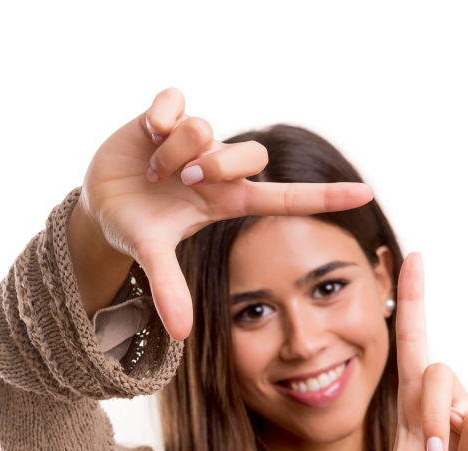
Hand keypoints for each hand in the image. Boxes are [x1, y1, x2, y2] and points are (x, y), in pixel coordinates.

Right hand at [77, 86, 372, 340]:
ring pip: (206, 130)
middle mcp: (218, 170)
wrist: (101, 204)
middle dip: (216, 166)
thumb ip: (169, 289)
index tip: (367, 194)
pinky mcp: (166, 114)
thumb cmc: (139, 228)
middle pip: (251, 154)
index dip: (325, 197)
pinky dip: (160, 115)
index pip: (287, 198)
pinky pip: (176, 100)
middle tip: (183, 182)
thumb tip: (181, 334)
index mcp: (228, 202)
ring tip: (152, 171)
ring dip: (175, 152)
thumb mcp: (152, 257)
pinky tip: (147, 133)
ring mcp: (194, 140)